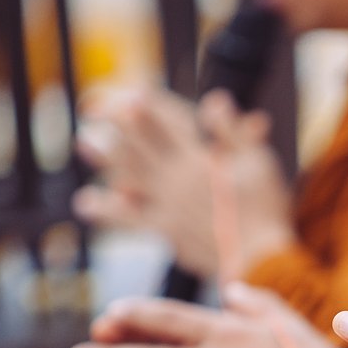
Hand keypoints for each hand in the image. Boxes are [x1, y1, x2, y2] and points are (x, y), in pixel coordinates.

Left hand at [74, 89, 293, 280]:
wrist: (259, 258)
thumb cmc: (264, 208)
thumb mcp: (258, 162)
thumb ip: (233, 132)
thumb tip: (215, 99)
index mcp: (199, 158)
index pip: (168, 122)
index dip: (149, 105)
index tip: (131, 90)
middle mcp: (176, 178)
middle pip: (139, 145)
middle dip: (115, 123)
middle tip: (91, 107)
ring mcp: (167, 205)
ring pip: (127, 175)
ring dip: (104, 157)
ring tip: (84, 141)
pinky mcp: (165, 230)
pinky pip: (128, 218)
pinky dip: (107, 209)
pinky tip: (87, 201)